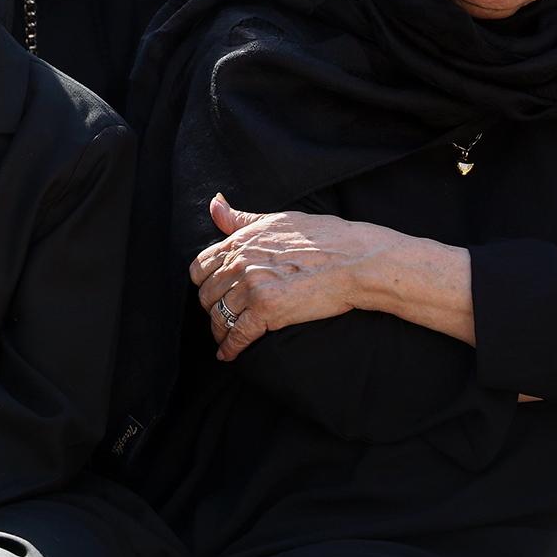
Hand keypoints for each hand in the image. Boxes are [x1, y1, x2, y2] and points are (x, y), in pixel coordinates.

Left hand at [190, 193, 399, 361]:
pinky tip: (228, 355)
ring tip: (225, 336)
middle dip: (211, 308)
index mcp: (241, 242)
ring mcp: (252, 287)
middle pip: (207, 294)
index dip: (204, 283)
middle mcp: (240, 263)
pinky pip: (237, 335)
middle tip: (220, 317)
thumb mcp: (277, 220)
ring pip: (219, 316)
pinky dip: (230, 348)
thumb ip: (242, 219)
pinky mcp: (266, 311)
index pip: (200, 266)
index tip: (212, 292)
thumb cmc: (324, 237)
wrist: (356, 260)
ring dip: (219, 330)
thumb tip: (215, 202)